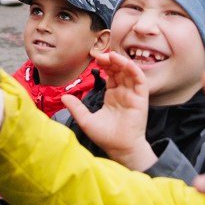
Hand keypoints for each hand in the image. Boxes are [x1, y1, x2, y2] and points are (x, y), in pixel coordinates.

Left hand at [70, 50, 155, 170]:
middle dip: (111, 61)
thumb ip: (76, 108)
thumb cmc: (106, 136)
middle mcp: (123, 93)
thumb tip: (63, 97)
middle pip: (119, 71)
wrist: (120, 148)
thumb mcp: (86, 120)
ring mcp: (133, 95)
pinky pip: (140, 81)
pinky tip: (125, 64)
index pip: (110, 75)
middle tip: (101, 55)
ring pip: (130, 73)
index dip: (104, 65)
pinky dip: (134, 70)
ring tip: (111, 56)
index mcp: (113, 96)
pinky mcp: (141, 99)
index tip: (95, 59)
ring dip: (122, 62)